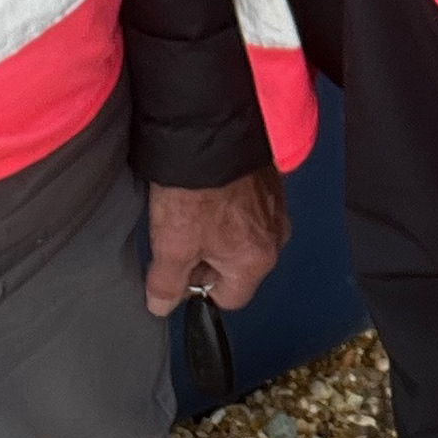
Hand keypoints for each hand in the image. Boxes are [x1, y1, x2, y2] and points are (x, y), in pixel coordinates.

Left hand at [143, 167, 289, 313]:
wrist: (209, 131)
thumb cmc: (195, 189)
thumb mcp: (171, 245)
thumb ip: (166, 283)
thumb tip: (161, 306)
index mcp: (256, 260)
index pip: (228, 298)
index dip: (198, 288)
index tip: (178, 268)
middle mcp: (275, 237)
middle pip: (237, 267)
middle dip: (208, 257)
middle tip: (182, 233)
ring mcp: (276, 207)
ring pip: (242, 237)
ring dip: (218, 230)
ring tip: (192, 207)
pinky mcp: (270, 183)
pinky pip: (249, 209)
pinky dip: (229, 206)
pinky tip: (207, 190)